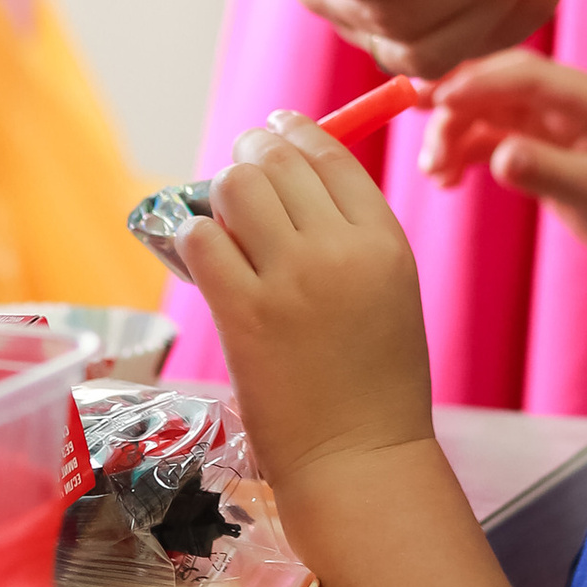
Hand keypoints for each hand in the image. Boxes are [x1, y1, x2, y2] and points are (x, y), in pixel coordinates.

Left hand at [184, 117, 437, 559]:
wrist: (358, 459)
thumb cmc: (376, 384)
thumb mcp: (391, 293)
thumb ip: (351, 238)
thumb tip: (287, 185)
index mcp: (385, 242)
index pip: (332, 157)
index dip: (297, 132)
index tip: (276, 127)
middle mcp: (340, 251)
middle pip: (279, 162)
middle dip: (253, 153)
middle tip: (240, 164)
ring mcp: (289, 280)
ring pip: (237, 187)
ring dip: (223, 191)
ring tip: (222, 211)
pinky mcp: (243, 313)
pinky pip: (202, 239)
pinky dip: (196, 236)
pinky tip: (204, 251)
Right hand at [421, 54, 586, 309]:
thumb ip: (547, 172)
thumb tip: (498, 155)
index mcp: (586, 98)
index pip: (520, 74)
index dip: (473, 83)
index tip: (433, 103)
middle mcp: (565, 104)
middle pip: (495, 87)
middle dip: (453, 106)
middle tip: (422, 141)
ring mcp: (552, 128)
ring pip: (488, 115)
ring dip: (455, 135)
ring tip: (433, 173)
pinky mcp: (544, 155)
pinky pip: (494, 142)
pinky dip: (467, 156)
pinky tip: (447, 180)